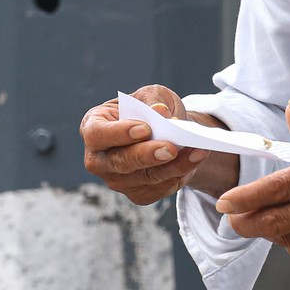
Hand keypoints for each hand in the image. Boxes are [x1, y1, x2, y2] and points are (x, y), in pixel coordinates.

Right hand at [80, 84, 232, 204]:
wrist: (166, 131)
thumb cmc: (150, 110)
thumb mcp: (151, 95)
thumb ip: (152, 99)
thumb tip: (160, 112)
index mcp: (93, 127)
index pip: (97, 134)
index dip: (118, 133)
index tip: (145, 129)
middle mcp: (99, 159)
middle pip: (119, 162)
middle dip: (147, 155)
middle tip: (170, 148)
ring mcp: (116, 180)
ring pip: (144, 178)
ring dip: (173, 166)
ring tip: (196, 151)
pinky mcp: (136, 194)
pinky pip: (158, 190)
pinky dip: (178, 175)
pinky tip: (194, 160)